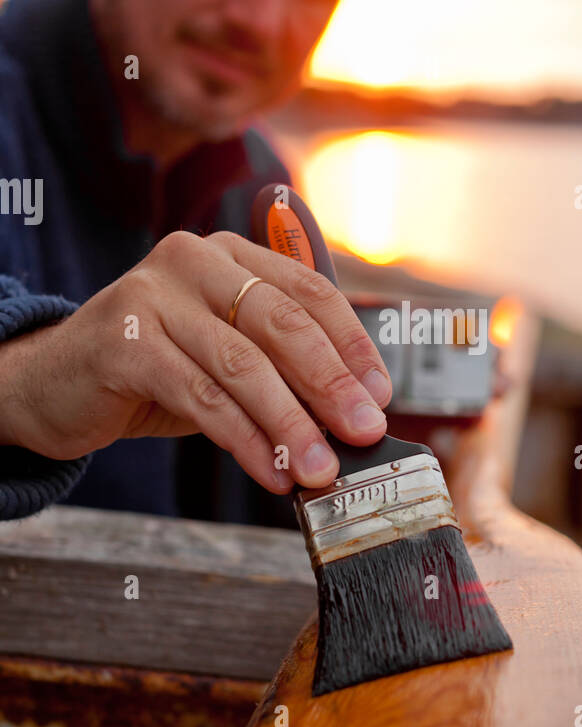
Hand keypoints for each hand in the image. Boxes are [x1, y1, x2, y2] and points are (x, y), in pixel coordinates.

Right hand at [0, 230, 391, 494]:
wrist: (54, 381)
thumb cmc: (154, 368)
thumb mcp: (223, 353)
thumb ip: (280, 366)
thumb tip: (352, 412)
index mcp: (230, 254)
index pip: (310, 291)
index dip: (352, 345)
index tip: (380, 394)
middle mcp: (193, 260)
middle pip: (283, 323)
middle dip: (331, 384)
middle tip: (364, 432)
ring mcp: (153, 296)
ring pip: (243, 365)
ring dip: (291, 424)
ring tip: (320, 469)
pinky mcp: (125, 342)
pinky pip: (201, 397)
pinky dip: (244, 440)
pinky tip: (269, 471)